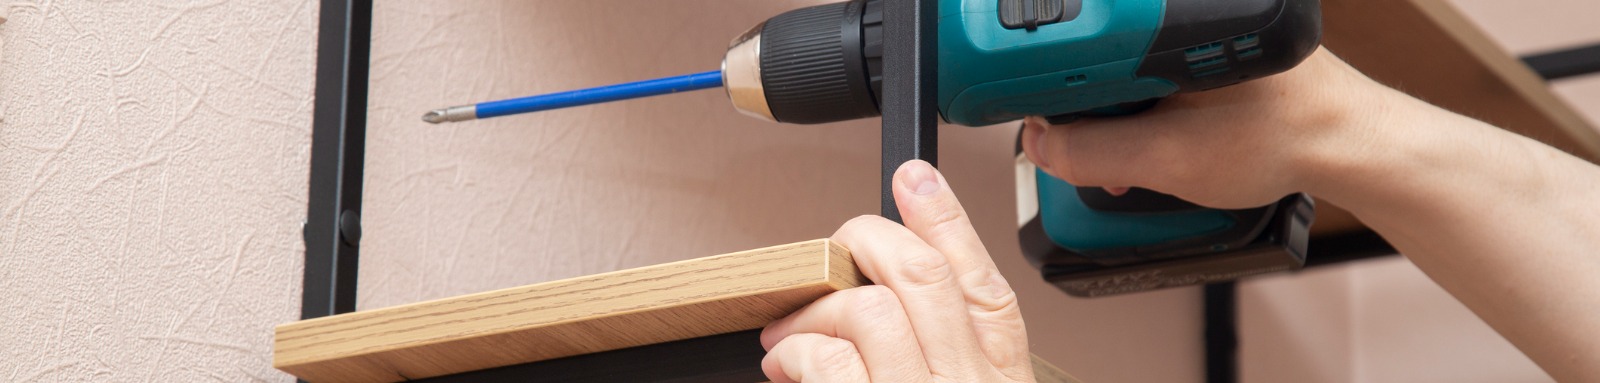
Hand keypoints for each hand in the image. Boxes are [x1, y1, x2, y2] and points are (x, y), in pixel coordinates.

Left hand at [759, 160, 1032, 382]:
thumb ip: (947, 352)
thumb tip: (888, 293)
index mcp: (1000, 378)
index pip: (984, 283)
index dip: (946, 219)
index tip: (914, 179)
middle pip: (921, 273)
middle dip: (861, 245)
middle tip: (823, 264)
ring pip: (867, 309)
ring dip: (816, 311)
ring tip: (790, 334)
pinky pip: (825, 358)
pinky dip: (794, 350)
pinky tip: (786, 364)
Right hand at [1020, 47, 1392, 208]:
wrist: (1351, 147)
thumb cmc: (1286, 139)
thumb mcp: (1169, 158)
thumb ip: (1094, 153)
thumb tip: (1041, 145)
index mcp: (1173, 17)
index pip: (1079, 37)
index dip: (1043, 75)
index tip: (1022, 104)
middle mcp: (1188, 7)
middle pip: (1096, 49)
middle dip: (1083, 105)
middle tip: (1090, 151)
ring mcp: (1202, 21)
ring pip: (1122, 60)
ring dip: (1113, 108)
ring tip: (1132, 153)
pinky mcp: (1213, 41)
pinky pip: (1152, 65)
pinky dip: (1141, 100)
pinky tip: (1156, 134)